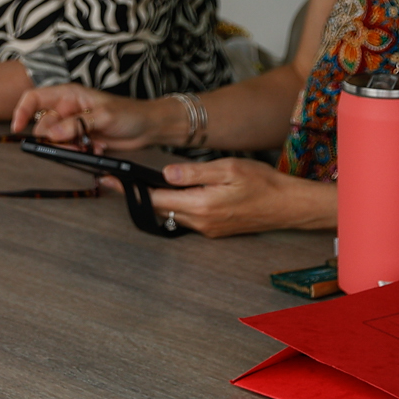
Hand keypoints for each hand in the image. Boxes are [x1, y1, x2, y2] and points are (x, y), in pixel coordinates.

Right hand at [12, 84, 168, 151]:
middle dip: (54, 139)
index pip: (34, 98)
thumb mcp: (103, 116)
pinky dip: (80, 152)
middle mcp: (67, 109)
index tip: (17, 127)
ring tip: (89, 147)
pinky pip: (70, 148)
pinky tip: (96, 148)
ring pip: (56, 140)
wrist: (148, 127)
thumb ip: (77, 124)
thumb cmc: (129, 113)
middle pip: (44, 125)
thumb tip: (52, 133)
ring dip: (69, 147)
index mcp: (68, 94)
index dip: (22, 111)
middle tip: (73, 145)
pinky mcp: (81, 139)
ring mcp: (73, 125)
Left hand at [113, 156, 325, 238]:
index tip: (108, 180)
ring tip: (140, 183)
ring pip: (172, 214)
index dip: (130, 189)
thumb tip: (165, 173)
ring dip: (156, 201)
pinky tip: (171, 191)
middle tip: (118, 179)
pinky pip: (186, 217)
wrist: (289, 205)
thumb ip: (194, 172)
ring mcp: (209, 229)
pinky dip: (174, 205)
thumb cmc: (263, 182)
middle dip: (138, 195)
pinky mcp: (215, 229)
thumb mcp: (227, 169)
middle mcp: (202, 222)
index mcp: (202, 205)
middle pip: (160, 208)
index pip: (155, 198)